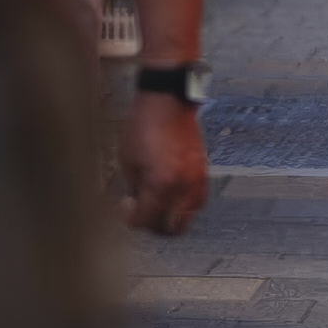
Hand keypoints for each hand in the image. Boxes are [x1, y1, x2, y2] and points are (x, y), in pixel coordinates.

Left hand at [120, 91, 208, 235]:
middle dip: (152, 225)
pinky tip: (171, 196)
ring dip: (170, 217)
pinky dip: (184, 205)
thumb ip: (135, 188)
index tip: (124, 208)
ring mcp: (197, 179)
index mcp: (161, 183)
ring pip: (188, 218)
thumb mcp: (128, 160)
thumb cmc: (145, 122)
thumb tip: (136, 203)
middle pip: (171, 228)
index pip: (145, 220)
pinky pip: (197, 201)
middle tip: (140, 214)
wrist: (167, 99)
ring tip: (156, 206)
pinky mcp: (203, 171)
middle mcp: (183, 185)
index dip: (129, 218)